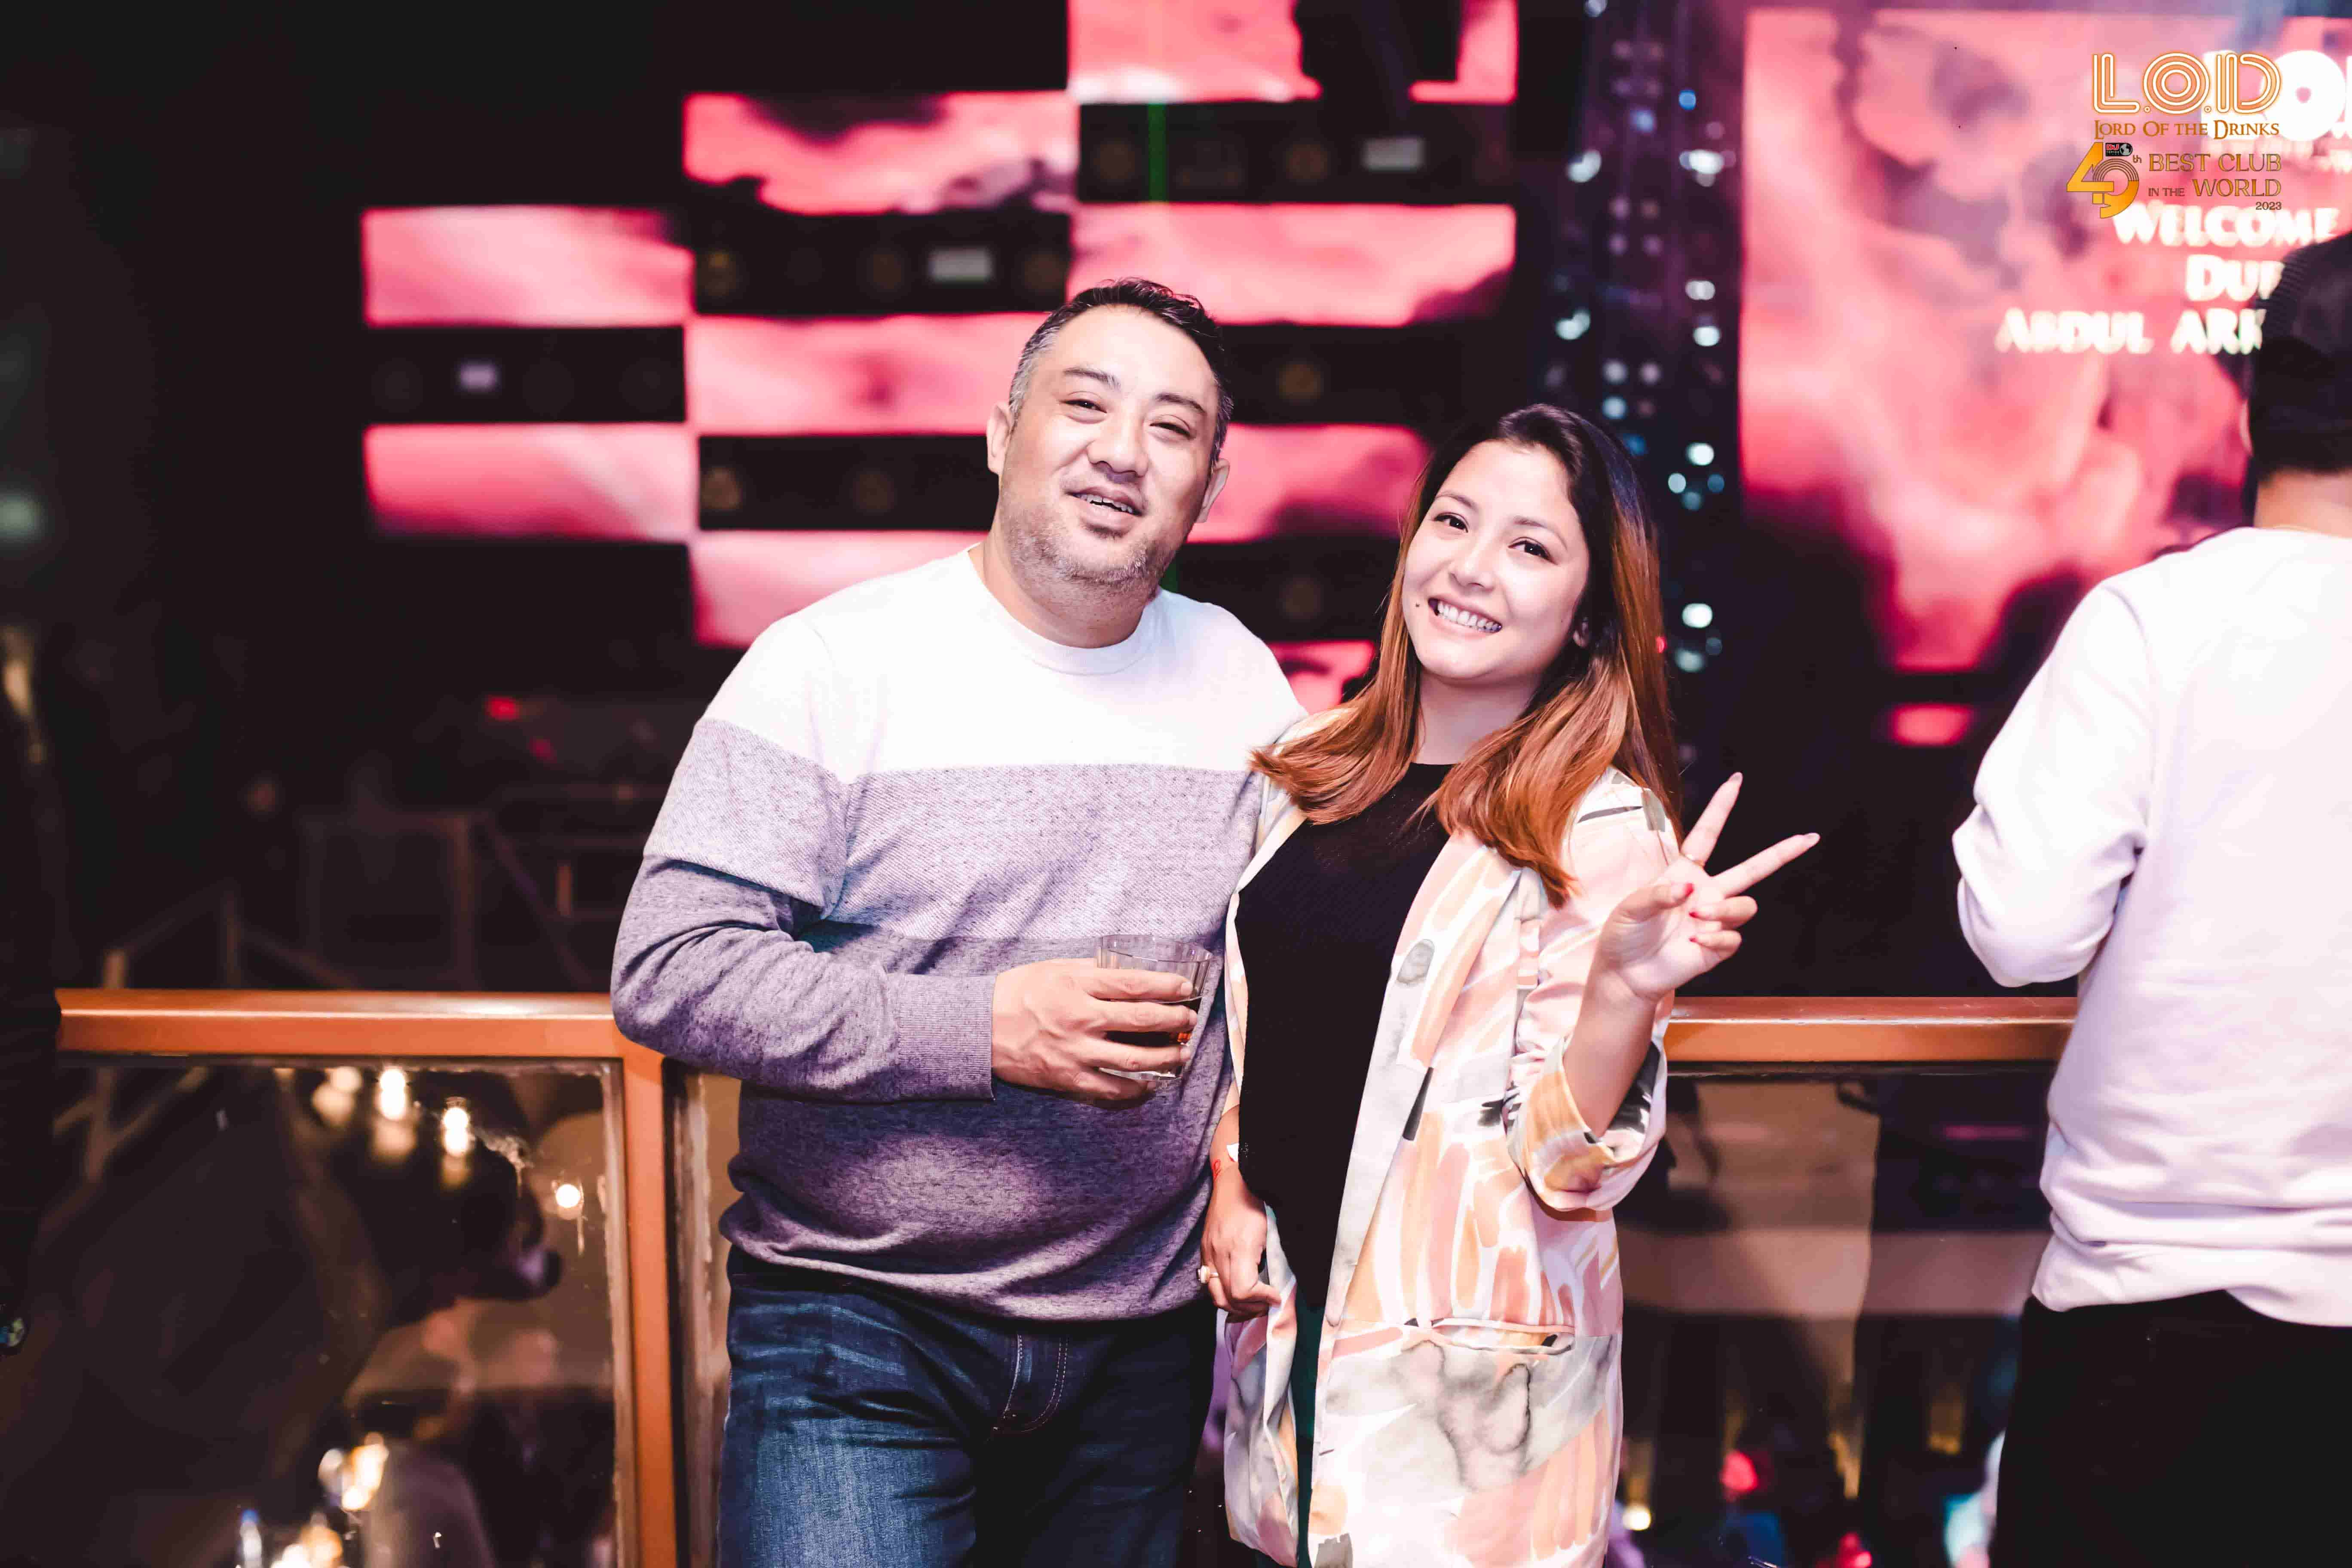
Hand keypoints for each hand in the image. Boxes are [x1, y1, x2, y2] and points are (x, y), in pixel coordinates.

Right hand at [991, 959, 1198, 1105]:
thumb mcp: (1052, 969)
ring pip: (1134, 1059)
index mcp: (1077, 986)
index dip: (1166, 986)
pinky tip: (1150, 1083)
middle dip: (1174, 1020)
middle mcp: (1080, 1019)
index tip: (1186, 988)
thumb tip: (1127, 970)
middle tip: (1190, 1021)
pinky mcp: (1066, 1078)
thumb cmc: (1015, 994)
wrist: (978, 1029)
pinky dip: (1136, 1089)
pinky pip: (1110, 1089)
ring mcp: (1074, 1052)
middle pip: (1141, 1021)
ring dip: (1165, 1057)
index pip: (1133, 984)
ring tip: (1182, 1054)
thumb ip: (1090, 969)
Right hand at [1202, 1162, 1280, 1317]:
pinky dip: (1225, 1294)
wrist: (1233, 1181)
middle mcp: (1219, 1253)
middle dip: (1250, 1308)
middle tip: (1268, 1304)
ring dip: (1235, 1306)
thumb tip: (1282, 1285)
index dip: (1261, 1299)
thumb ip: (1275, 1259)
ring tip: (1254, 1302)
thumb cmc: (1258, 1202)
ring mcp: (1208, 1253)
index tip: (1276, 1296)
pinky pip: (1210, 1283)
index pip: (1243, 1291)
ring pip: (1215, 1296)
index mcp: (1239, 1247)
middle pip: (1228, 1299)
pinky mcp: (1204, 1251)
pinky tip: (1240, 1291)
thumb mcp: (1273, 1230)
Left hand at [1593, 774, 1818, 1001]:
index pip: (1708, 834)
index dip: (1721, 807)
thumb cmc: (1624, 935)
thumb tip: (1689, 890)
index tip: (1736, 780)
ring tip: (1695, 918)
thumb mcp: (1629, 907)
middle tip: (1809, 837)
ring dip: (1724, 910)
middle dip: (1783, 852)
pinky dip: (1716, 937)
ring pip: (1746, 906)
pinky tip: (1694, 940)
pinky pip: (1734, 937)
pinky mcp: (1718, 946)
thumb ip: (1657, 894)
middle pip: (1753, 868)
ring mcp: (1715, 919)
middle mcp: (1706, 892)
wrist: (1626, 973)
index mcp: (1685, 872)